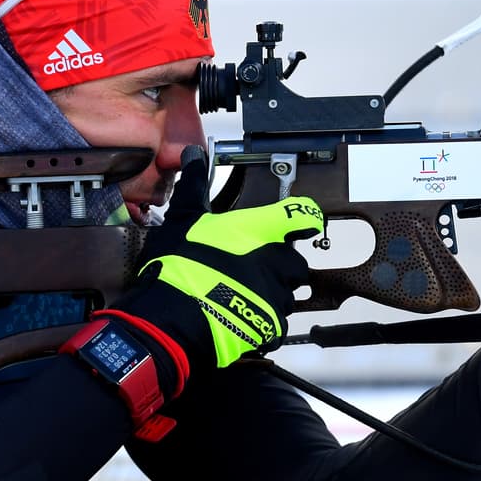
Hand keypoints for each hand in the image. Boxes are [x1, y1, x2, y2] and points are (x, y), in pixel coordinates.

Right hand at [113, 146, 323, 370]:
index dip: (305, 217)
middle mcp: (276, 261)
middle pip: (295, 262)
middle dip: (279, 266)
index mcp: (260, 231)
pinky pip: (275, 322)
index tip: (304, 222)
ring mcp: (276, 295)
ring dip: (270, 294)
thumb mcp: (182, 220)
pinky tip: (237, 318)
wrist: (174, 318)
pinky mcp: (271, 325)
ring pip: (286, 294)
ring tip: (239, 296)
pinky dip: (261, 321)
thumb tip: (193, 155)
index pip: (300, 215)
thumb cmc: (179, 265)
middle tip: (252, 268)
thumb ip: (194, 187)